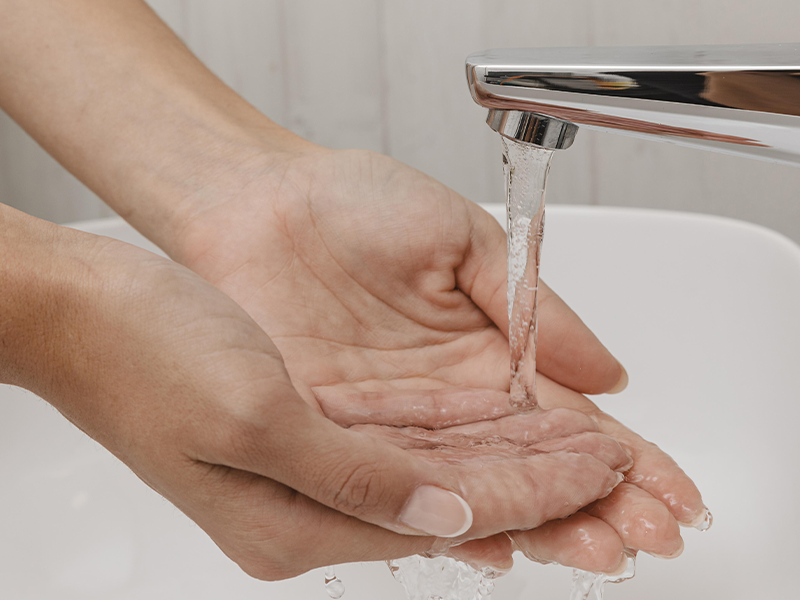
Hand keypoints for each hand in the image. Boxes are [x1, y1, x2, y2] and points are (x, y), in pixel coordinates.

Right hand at [0, 206, 629, 579]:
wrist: (92, 311)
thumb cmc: (150, 355)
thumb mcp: (255, 415)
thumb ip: (358, 479)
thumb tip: (452, 519)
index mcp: (297, 523)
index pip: (449, 517)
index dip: (535, 495)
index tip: (603, 474)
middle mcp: (311, 507)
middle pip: (457, 506)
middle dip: (545, 492)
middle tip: (623, 481)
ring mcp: (312, 470)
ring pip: (443, 476)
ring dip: (517, 466)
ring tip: (590, 460)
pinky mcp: (310, 432)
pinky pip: (408, 448)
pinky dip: (468, 442)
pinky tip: (512, 436)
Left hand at [173, 146, 704, 573]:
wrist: (258, 202)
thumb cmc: (352, 203)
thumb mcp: (462, 239)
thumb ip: (532, 309)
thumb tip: (610, 373)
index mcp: (482, 352)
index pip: (565, 418)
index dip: (622, 455)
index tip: (669, 489)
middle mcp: (443, 401)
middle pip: (530, 465)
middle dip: (596, 502)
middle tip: (649, 534)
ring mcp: (392, 424)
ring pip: (475, 486)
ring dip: (541, 519)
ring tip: (599, 547)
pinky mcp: (336, 435)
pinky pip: (397, 488)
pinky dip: (451, 518)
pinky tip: (501, 543)